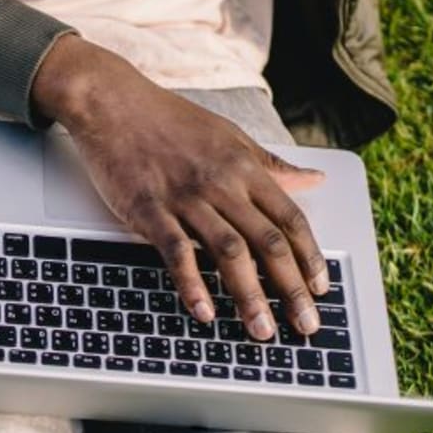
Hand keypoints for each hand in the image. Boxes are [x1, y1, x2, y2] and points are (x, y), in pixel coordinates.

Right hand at [32, 35, 329, 338]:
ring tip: (262, 330)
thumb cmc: (169, 120)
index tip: (320, 290)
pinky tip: (204, 311)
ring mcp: (184, 197)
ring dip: (249, 296)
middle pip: (268, 243)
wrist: (112, 102)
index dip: (310, 258)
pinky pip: (176, 252)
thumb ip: (271, 164)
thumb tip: (313, 179)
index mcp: (244, 167)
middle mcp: (221, 184)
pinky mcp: (148, 209)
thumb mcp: (230, 136)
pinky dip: (191, 284)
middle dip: (291, 290)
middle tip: (305, 326)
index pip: (289, 218)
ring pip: (228, 252)